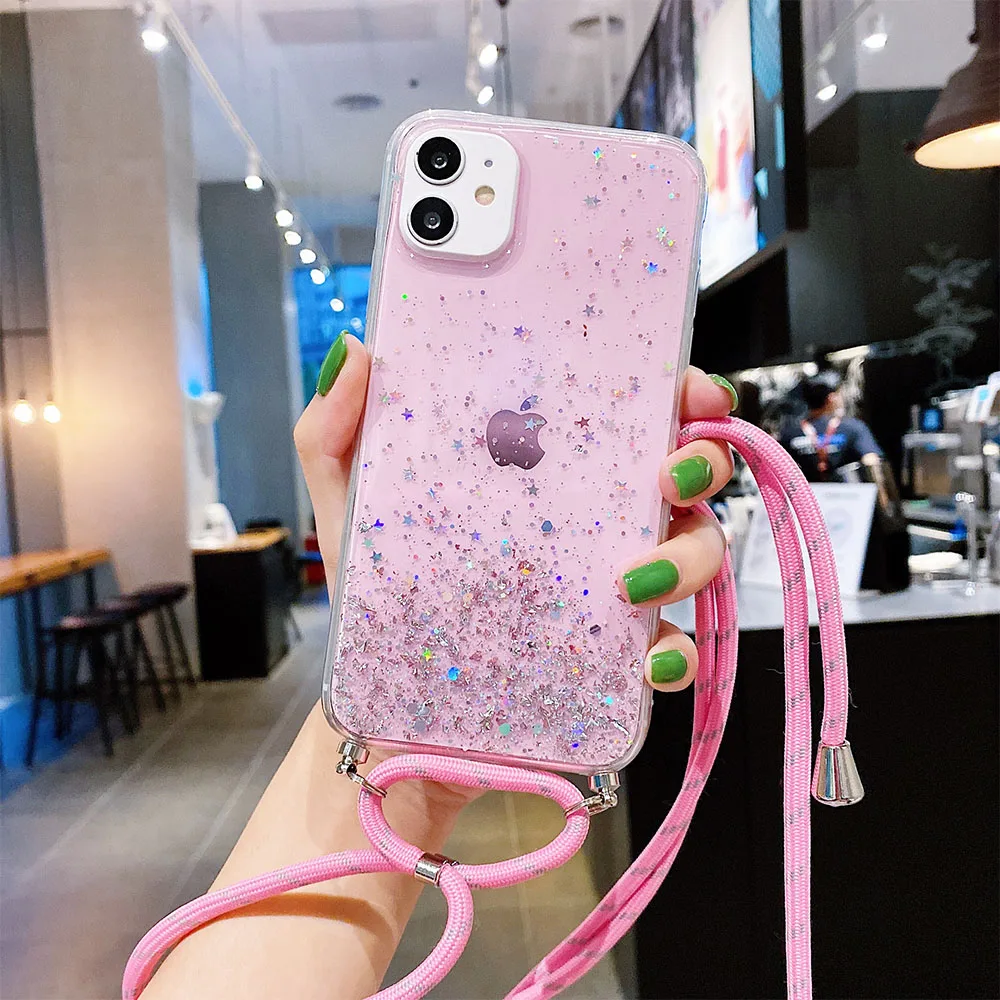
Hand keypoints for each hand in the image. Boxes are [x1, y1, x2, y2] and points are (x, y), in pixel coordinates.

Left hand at [295, 332, 734, 714]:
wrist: (388, 713)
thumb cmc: (379, 601)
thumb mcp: (350, 512)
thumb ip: (339, 433)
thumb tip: (357, 352)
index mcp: (547, 473)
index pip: (629, 413)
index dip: (678, 392)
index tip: (688, 388)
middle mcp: (594, 522)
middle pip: (685, 474)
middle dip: (702, 461)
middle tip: (668, 475)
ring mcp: (614, 592)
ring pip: (697, 553)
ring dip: (690, 557)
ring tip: (631, 581)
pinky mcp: (616, 662)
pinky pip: (674, 651)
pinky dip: (678, 655)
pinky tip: (650, 662)